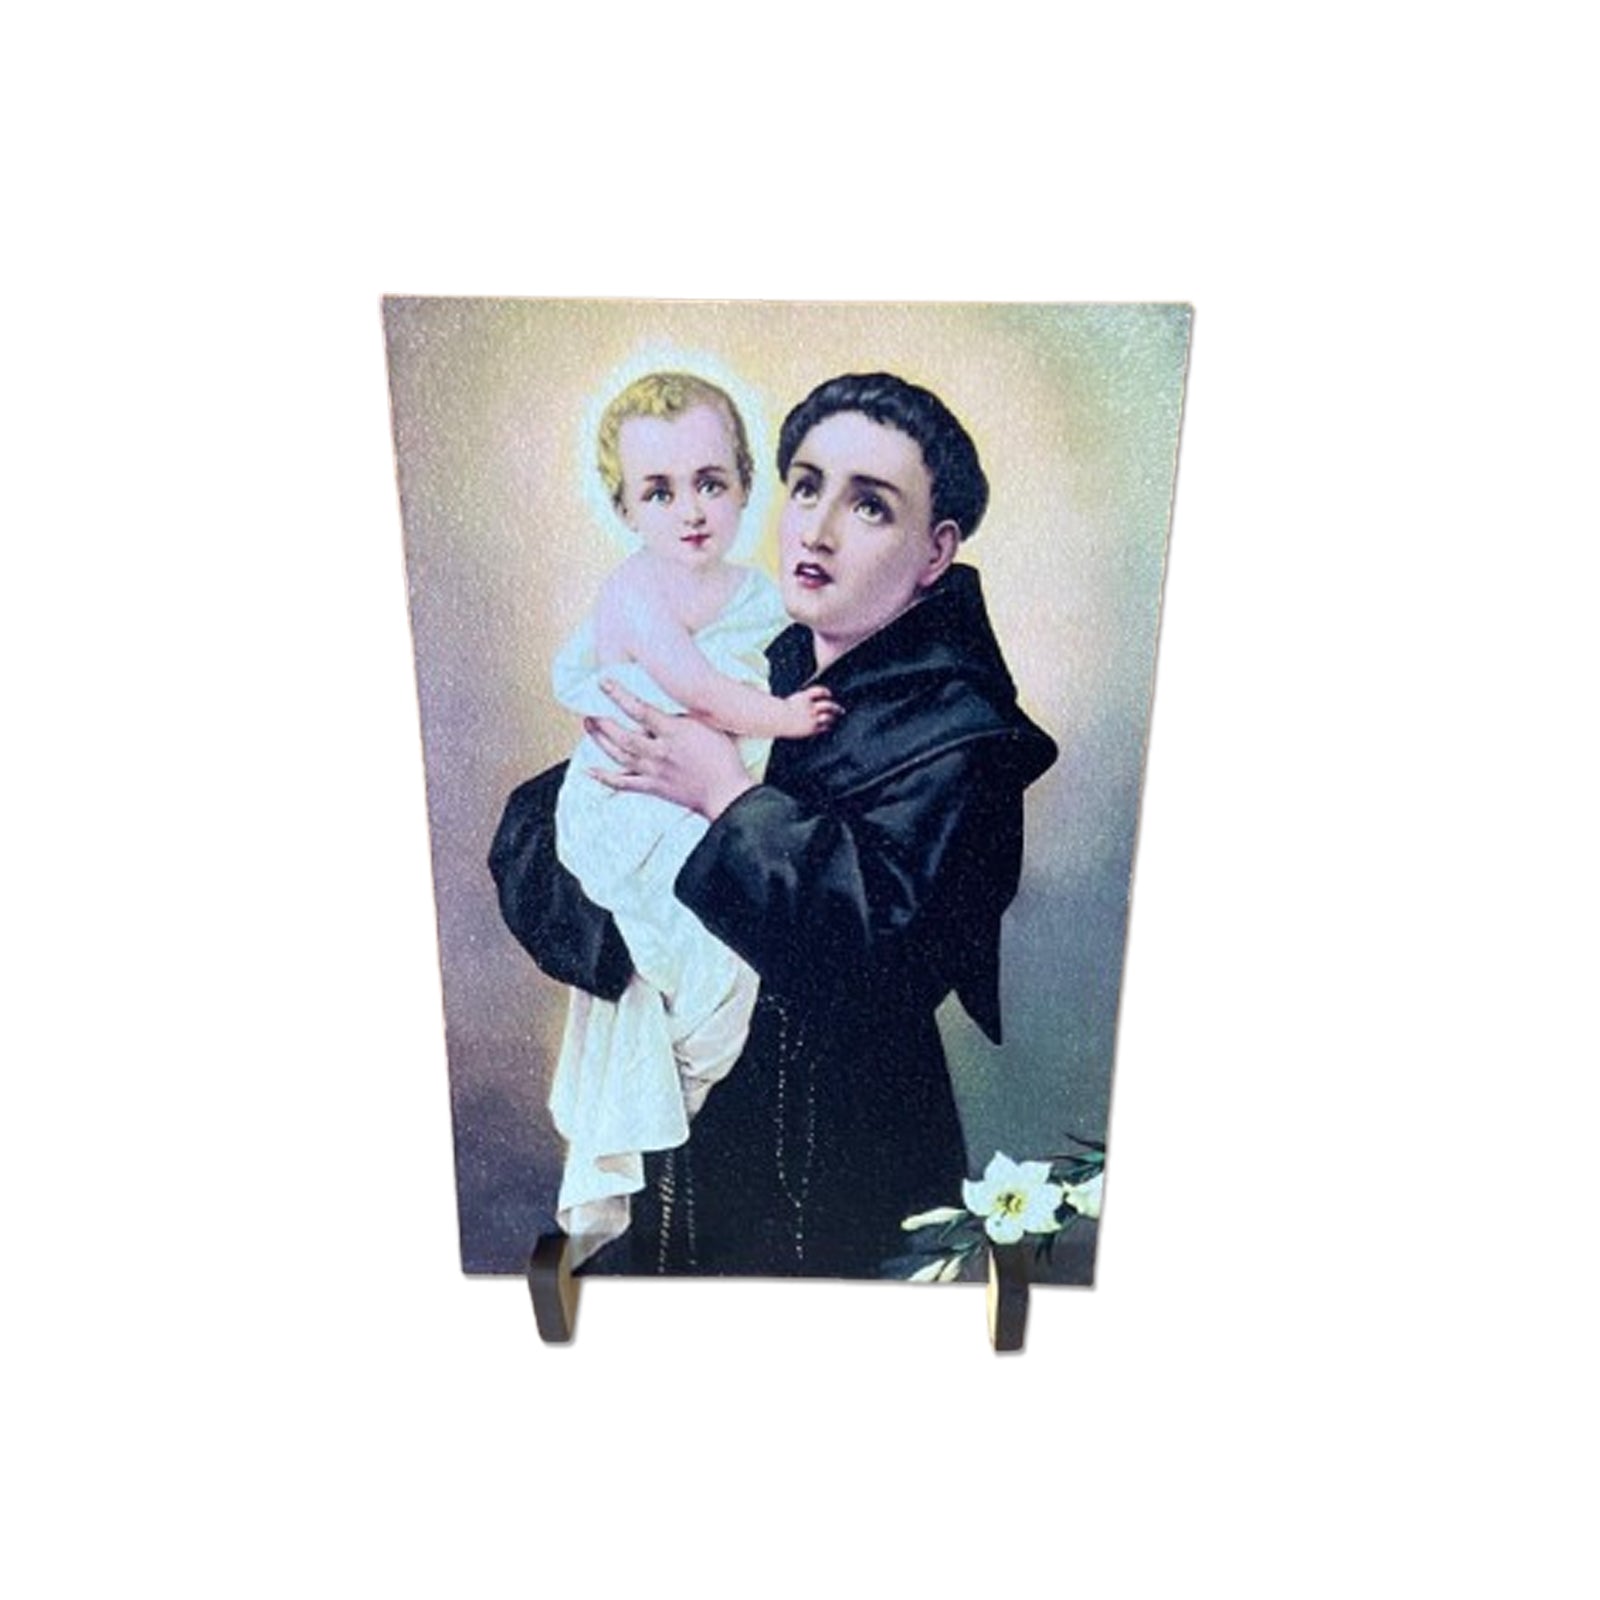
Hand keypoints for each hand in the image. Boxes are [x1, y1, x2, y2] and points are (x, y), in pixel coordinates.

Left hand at [587, 679, 756, 818]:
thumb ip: (684, 715)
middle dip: (602, 721)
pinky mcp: (652, 788)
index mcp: (674, 733)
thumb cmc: (723, 758)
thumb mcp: (708, 727)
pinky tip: (590, 770)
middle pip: (622, 736)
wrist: (726, 793)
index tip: (603, 682)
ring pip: (618, 756)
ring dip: (600, 741)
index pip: (640, 710)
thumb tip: (668, 701)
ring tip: (589, 726)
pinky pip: (623, 784)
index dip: (619, 695)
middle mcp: (659, 752)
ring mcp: (653, 772)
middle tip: (589, 708)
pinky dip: (604, 778)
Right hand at [776, 685, 841, 739]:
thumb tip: (809, 699)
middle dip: (836, 708)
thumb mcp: (792, 701)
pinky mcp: (811, 727)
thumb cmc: (779, 712)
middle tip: (841, 710)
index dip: (826, 692)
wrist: (776, 719)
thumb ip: (803, 700)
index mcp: (804, 697)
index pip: (820, 691)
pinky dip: (826, 726)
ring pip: (828, 716)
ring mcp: (812, 717)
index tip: (829, 694)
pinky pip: (823, 727)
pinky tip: (827, 727)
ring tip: (835, 718)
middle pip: (828, 705)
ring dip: (832, 717)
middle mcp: (810, 706)